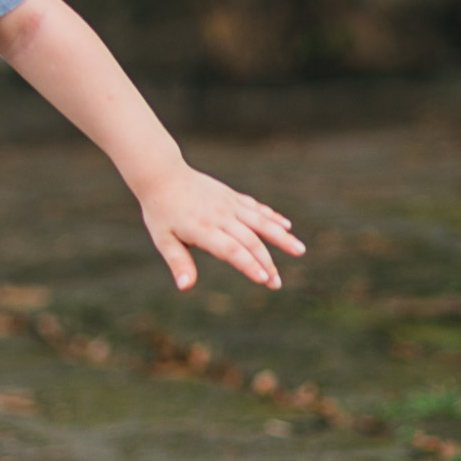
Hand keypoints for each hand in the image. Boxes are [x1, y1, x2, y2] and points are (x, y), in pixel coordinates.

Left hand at [134, 164, 304, 292]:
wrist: (161, 173)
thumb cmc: (160, 210)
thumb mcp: (163, 238)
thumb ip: (178, 261)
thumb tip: (185, 287)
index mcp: (203, 229)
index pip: (231, 250)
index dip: (248, 264)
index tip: (264, 279)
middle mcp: (220, 216)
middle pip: (250, 240)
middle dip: (266, 263)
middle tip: (277, 284)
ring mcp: (228, 204)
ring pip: (260, 221)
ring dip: (281, 237)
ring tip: (300, 250)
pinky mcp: (231, 196)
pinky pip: (255, 207)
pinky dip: (271, 216)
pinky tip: (286, 226)